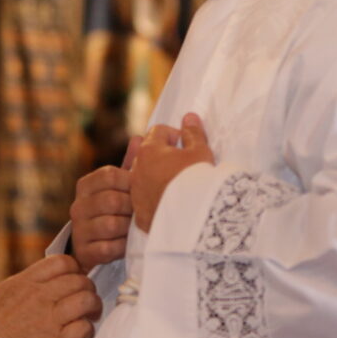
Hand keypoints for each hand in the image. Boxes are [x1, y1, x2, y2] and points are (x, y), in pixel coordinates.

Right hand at [0, 254, 100, 337]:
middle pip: (80, 281)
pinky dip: (87, 333)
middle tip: (87, 302)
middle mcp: (39, 295)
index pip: (63, 262)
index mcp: (25, 282)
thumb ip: (25, 286)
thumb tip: (45, 282)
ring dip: (93, 309)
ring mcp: (49, 318)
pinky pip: (84, 329)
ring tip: (90, 317)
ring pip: (87, 301)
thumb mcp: (2, 295)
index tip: (75, 282)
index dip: (75, 271)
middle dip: (88, 290)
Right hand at [67, 141, 137, 271]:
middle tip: (143, 213)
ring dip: (128, 229)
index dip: (131, 183)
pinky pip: (109, 248)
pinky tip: (127, 245)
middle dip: (132, 208)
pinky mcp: (84, 251)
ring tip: (135, 230)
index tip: (141, 190)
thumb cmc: (115, 212)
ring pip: (111, 225)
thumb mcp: (121, 187)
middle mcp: (78, 205)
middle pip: (112, 200)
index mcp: (85, 185)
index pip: (109, 175)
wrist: (94, 247)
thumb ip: (130, 165)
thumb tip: (140, 138)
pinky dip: (122, 247)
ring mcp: (79, 229)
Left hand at [130, 113, 214, 232]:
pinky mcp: (140, 215)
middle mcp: (136, 170)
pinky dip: (157, 199)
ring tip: (180, 186)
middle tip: (185, 166)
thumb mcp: (200, 152)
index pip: (158, 131)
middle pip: (149, 155)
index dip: (175, 135)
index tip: (188, 146)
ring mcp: (136, 193)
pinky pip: (147, 201)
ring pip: (145, 179)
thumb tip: (189, 117)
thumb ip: (193, 133)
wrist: (192, 220)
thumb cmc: (197, 180)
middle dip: (164, 156)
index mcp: (149, 150)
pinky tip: (174, 205)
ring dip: (159, 178)